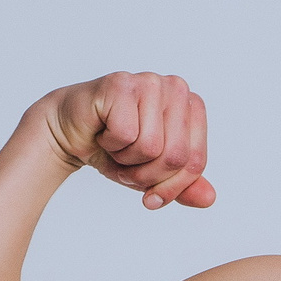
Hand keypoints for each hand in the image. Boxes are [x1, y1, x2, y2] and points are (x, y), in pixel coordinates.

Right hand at [43, 73, 214, 209]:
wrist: (71, 133)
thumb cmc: (115, 148)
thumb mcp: (154, 174)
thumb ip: (183, 184)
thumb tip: (210, 198)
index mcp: (192, 106)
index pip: (195, 161)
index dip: (172, 187)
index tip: (151, 196)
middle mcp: (176, 88)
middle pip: (176, 156)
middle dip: (147, 176)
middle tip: (127, 167)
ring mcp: (150, 82)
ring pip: (151, 147)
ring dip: (127, 160)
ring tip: (116, 146)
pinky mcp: (122, 84)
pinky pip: (126, 134)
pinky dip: (110, 145)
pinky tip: (103, 132)